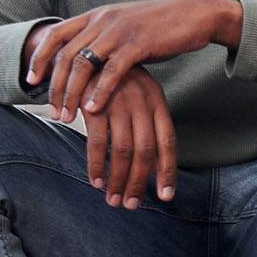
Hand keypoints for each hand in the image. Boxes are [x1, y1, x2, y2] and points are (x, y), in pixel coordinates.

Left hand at [25, 0, 242, 121]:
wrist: (194, 15)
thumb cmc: (159, 26)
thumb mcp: (123, 27)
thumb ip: (102, 39)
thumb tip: (83, 58)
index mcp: (96, 16)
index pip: (56, 35)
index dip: (40, 58)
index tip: (31, 81)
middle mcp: (102, 20)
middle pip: (66, 55)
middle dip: (55, 85)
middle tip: (52, 110)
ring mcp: (120, 31)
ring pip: (84, 64)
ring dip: (72, 93)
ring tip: (68, 116)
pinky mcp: (139, 43)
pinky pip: (113, 71)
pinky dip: (100, 91)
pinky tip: (94, 109)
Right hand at [77, 65, 176, 208]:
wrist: (88, 51)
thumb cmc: (116, 81)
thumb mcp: (140, 98)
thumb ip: (148, 129)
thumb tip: (156, 169)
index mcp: (157, 102)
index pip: (168, 143)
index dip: (168, 171)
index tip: (166, 196)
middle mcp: (142, 104)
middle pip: (146, 152)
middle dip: (139, 182)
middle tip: (132, 205)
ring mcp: (119, 104)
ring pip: (123, 152)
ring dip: (119, 180)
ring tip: (114, 200)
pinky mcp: (94, 106)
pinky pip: (97, 143)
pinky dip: (97, 166)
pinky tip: (96, 181)